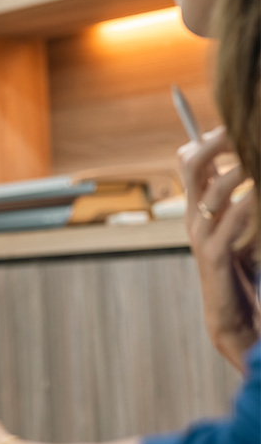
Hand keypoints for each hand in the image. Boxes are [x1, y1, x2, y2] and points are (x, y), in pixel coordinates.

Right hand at [178, 126, 259, 371]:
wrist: (235, 318)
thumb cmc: (243, 272)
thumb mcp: (241, 229)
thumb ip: (240, 202)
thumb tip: (249, 171)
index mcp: (198, 207)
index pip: (189, 159)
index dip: (208, 138)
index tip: (233, 125)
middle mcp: (194, 216)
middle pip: (193, 164)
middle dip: (217, 142)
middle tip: (239, 128)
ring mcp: (202, 234)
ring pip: (215, 188)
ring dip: (241, 169)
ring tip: (256, 160)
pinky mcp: (215, 254)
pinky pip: (233, 219)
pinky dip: (249, 203)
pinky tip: (258, 194)